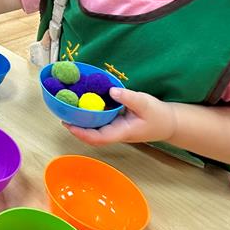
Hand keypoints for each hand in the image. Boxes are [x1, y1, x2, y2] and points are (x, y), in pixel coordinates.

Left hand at [64, 87, 178, 146]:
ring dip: (81, 120)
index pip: (97, 138)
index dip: (81, 133)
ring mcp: (114, 128)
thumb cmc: (158, 115)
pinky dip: (90, 113)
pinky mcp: (115, 122)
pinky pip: (100, 120)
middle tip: (62, 112)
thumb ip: (128, 98)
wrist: (168, 123)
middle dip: (75, 126)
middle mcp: (114, 132)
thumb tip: (111, 91)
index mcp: (121, 132)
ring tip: (67, 106)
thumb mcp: (145, 103)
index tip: (68, 124)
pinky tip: (83, 102)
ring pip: (94, 127)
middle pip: (91, 134)